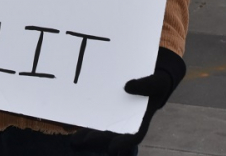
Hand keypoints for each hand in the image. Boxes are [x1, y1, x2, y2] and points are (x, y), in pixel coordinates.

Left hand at [71, 48, 185, 154]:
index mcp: (142, 120)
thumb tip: (128, 87)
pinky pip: (94, 118)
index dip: (124, 144)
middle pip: (113, 135)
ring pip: (101, 130)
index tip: (113, 148)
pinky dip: (83, 122)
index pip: (134, 136)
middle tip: (87, 140)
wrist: (151, 76)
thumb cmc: (156, 82)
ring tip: (75, 141)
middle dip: (99, 139)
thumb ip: (145, 85)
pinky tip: (69, 123)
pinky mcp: (106, 109)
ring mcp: (115, 117)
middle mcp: (127, 122)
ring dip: (88, 136)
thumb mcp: (156, 82)